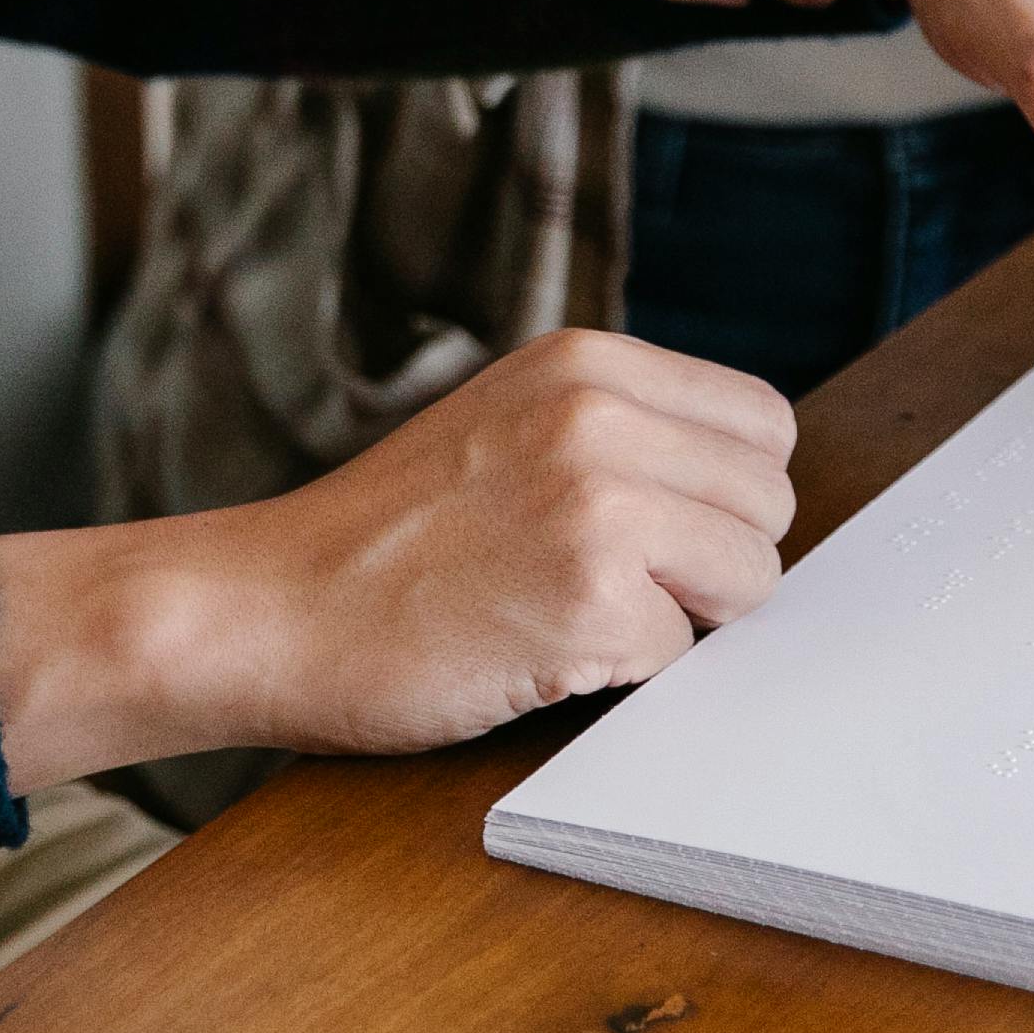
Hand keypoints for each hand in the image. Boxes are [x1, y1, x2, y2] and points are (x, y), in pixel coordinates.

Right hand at [0, 332, 797, 785]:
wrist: (264, 608)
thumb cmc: (382, 539)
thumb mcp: (508, 424)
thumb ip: (621, 429)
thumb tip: (746, 489)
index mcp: (588, 360)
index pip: (763, 424)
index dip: (722, 496)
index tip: (656, 533)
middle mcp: (601, 412)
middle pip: (769, 504)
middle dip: (712, 562)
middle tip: (605, 584)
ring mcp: (598, 503)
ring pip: (750, 579)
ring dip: (680, 618)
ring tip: (569, 611)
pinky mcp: (591, 599)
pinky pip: (682, 654)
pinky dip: (623, 672)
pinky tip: (535, 649)